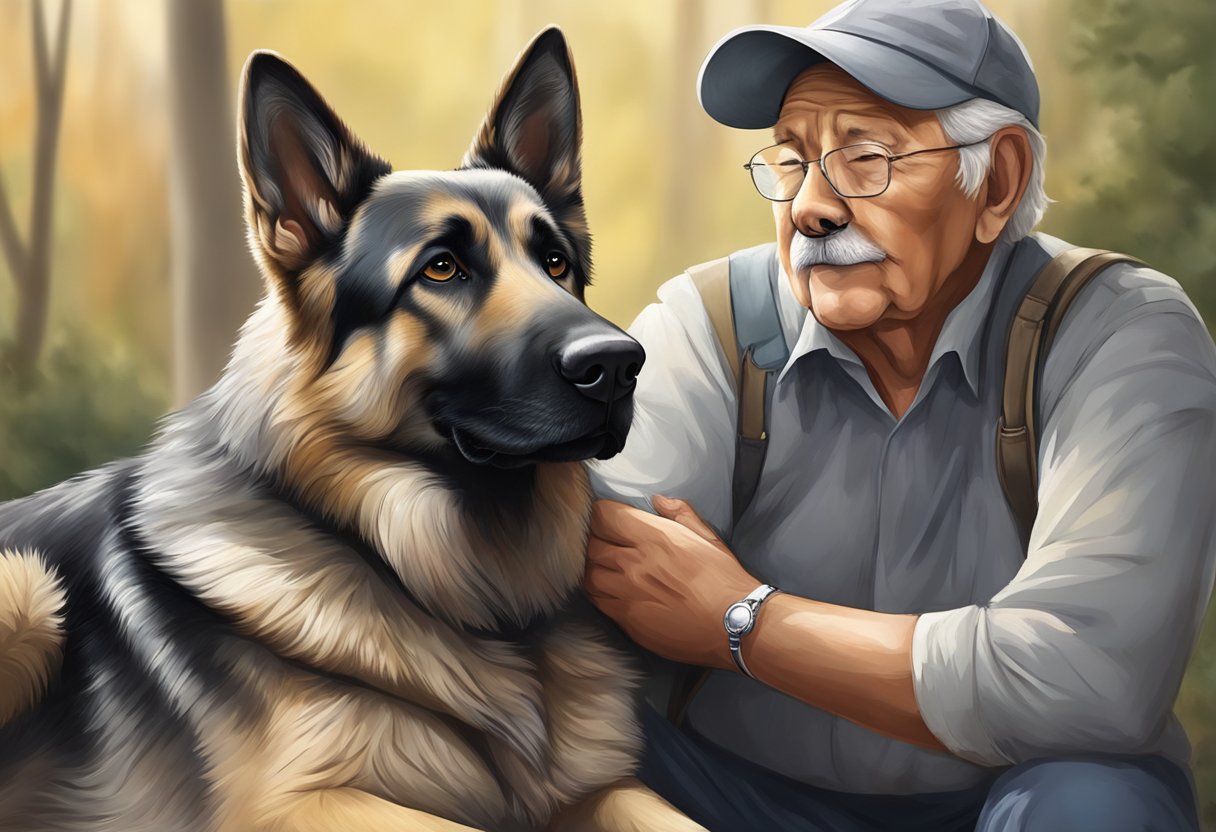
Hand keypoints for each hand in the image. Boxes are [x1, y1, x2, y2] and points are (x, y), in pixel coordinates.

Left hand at [584, 496, 758, 669]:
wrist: (735, 625)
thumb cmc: (725, 579)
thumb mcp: (707, 537)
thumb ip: (680, 514)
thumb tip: (658, 500)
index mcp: (655, 538)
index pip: (604, 515)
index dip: (603, 513)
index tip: (610, 517)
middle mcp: (634, 564)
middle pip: (591, 544)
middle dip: (596, 539)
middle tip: (607, 541)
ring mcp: (627, 595)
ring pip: (589, 574)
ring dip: (594, 567)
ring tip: (606, 566)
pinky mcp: (628, 621)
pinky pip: (598, 602)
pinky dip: (599, 592)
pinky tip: (612, 590)